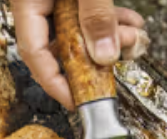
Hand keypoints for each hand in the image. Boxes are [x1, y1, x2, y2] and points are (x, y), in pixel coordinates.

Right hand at [12, 0, 148, 108]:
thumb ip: (96, 15)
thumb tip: (104, 56)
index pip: (34, 53)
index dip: (55, 83)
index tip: (78, 101)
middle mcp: (40, 2)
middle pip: (60, 46)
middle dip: (94, 58)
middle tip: (116, 60)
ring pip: (80, 32)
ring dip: (110, 39)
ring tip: (132, 36)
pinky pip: (90, 15)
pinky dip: (112, 22)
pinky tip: (131, 23)